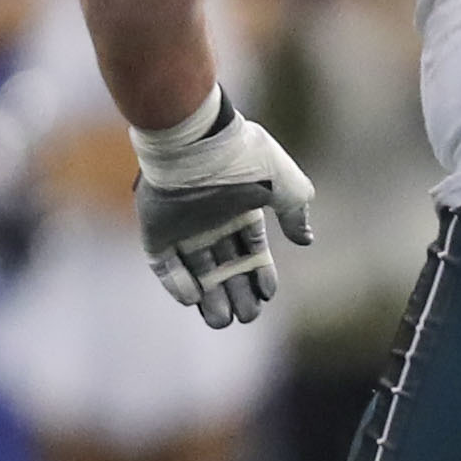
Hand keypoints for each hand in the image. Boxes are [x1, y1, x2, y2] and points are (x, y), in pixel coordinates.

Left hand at [131, 90, 315, 329]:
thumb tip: (306, 240)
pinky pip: (164, 265)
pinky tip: (193, 298)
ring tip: (221, 320)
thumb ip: (296, 212)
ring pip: (198, 272)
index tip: (266, 294)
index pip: (252, 252)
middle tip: (246, 316)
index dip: (260, 275)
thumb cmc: (242, 160)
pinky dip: (176, 284)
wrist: (194, 141)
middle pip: (227, 269)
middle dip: (237, 295)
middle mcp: (212, 221)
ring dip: (210, 299)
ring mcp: (182, 227)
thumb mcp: (284, 184)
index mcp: (240, 211)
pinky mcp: (155, 231)